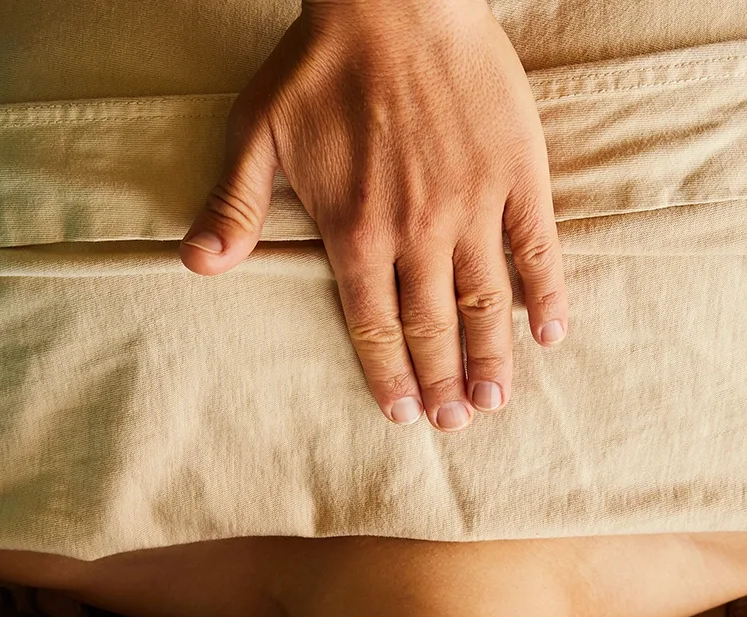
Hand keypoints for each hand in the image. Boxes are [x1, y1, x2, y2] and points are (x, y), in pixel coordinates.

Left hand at [180, 0, 566, 431]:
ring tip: (495, 400)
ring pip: (485, 301)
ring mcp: (472, 204)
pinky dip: (545, 293)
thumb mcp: (257, 131)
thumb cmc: (319, 62)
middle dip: (443, 382)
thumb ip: (234, 205)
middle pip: (433, 325)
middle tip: (455, 424)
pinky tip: (549, 332)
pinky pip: (537, 247)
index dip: (389, 372)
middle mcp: (417, 231)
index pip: (373, 322)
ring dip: (490, 357)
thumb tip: (197, 266)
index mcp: (355, 230)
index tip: (401, 413)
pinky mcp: (517, 172)